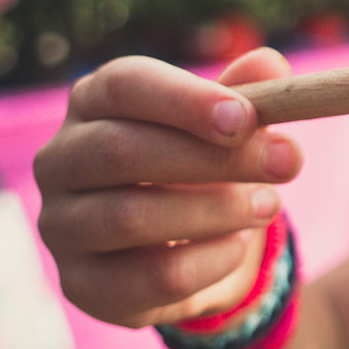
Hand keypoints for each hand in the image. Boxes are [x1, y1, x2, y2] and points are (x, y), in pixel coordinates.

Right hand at [34, 48, 302, 328]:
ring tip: (269, 205)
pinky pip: (149, 277)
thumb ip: (248, 94)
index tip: (245, 119)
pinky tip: (238, 246)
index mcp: (94, 101)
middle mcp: (61, 160)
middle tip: (288, 162)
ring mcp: (62, 226)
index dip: (185, 100)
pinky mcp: (81, 285)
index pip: (123, 85)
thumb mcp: (228, 123)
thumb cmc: (201, 162)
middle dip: (214, 158)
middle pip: (122, 151)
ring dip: (216, 210)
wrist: (184, 246)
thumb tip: (268, 64)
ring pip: (131, 217)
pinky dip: (208, 261)